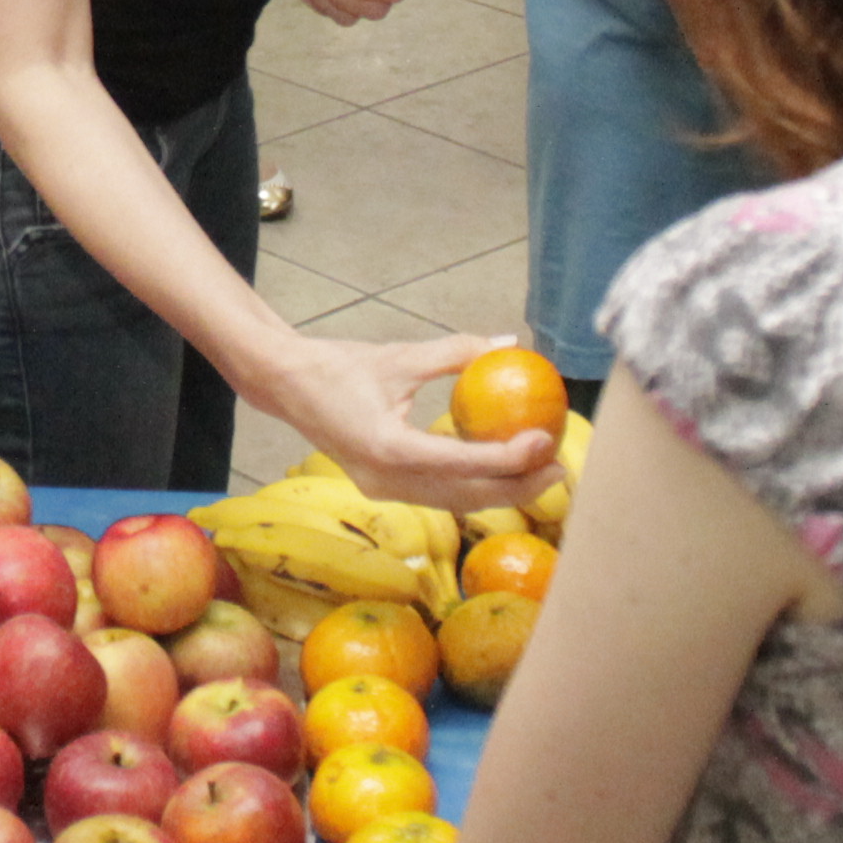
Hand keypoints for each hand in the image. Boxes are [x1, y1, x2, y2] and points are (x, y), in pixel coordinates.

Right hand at [258, 327, 553, 506]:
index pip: (463, 462)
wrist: (282, 386)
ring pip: (455, 501)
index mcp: (388, 448)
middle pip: (466, 495)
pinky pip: (438, 493)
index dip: (511, 457)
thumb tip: (508, 342)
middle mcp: (386, 479)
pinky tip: (500, 467)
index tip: (546, 440)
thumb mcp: (400, 355)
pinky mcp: (382, 488)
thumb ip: (456, 352)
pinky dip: (473, 483)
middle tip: (559, 466)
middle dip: (519, 486)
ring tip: (541, 472)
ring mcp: (382, 489)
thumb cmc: (338, 366)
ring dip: (501, 489)